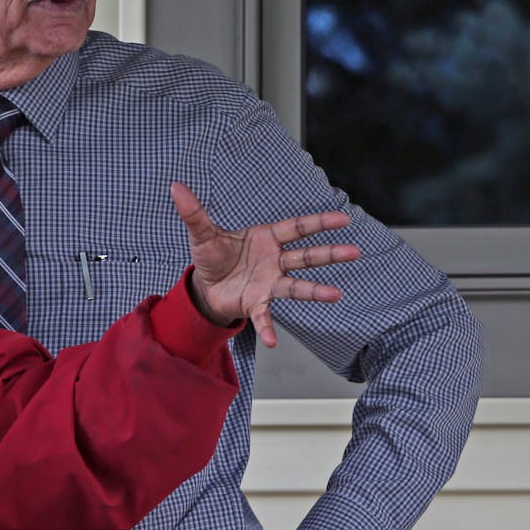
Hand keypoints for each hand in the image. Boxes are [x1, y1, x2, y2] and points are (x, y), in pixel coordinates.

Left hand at [170, 182, 358, 346]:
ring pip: (296, 286)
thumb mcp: (202, 235)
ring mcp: (269, 283)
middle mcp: (274, 261)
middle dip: (329, 254)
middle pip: (305, 256)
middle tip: (354, 252)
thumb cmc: (213, 257)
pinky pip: (264, 316)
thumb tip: (176, 187)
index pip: (297, 228)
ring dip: (315, 291)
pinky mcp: (256, 302)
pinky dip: (267, 328)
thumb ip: (194, 213)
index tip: (342, 219)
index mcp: (266, 239)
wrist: (205, 286)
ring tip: (336, 294)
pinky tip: (272, 342)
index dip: (319, 223)